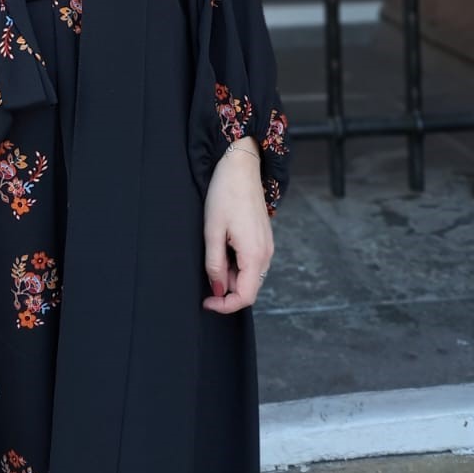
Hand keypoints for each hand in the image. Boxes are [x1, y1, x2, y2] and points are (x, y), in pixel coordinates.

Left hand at [201, 143, 273, 314]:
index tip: (206, 301)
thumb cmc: (225, 194)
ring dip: (229, 272)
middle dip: (225, 286)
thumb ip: (214, 264)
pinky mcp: (263, 239)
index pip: (245, 297)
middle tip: (207, 263)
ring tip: (215, 246)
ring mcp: (267, 246)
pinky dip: (236, 262)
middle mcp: (266, 254)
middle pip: (247, 287)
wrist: (241, 166)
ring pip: (248, 275)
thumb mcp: (212, 231)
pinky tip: (224, 242)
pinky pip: (251, 262)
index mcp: (254, 255)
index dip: (225, 305)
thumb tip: (217, 290)